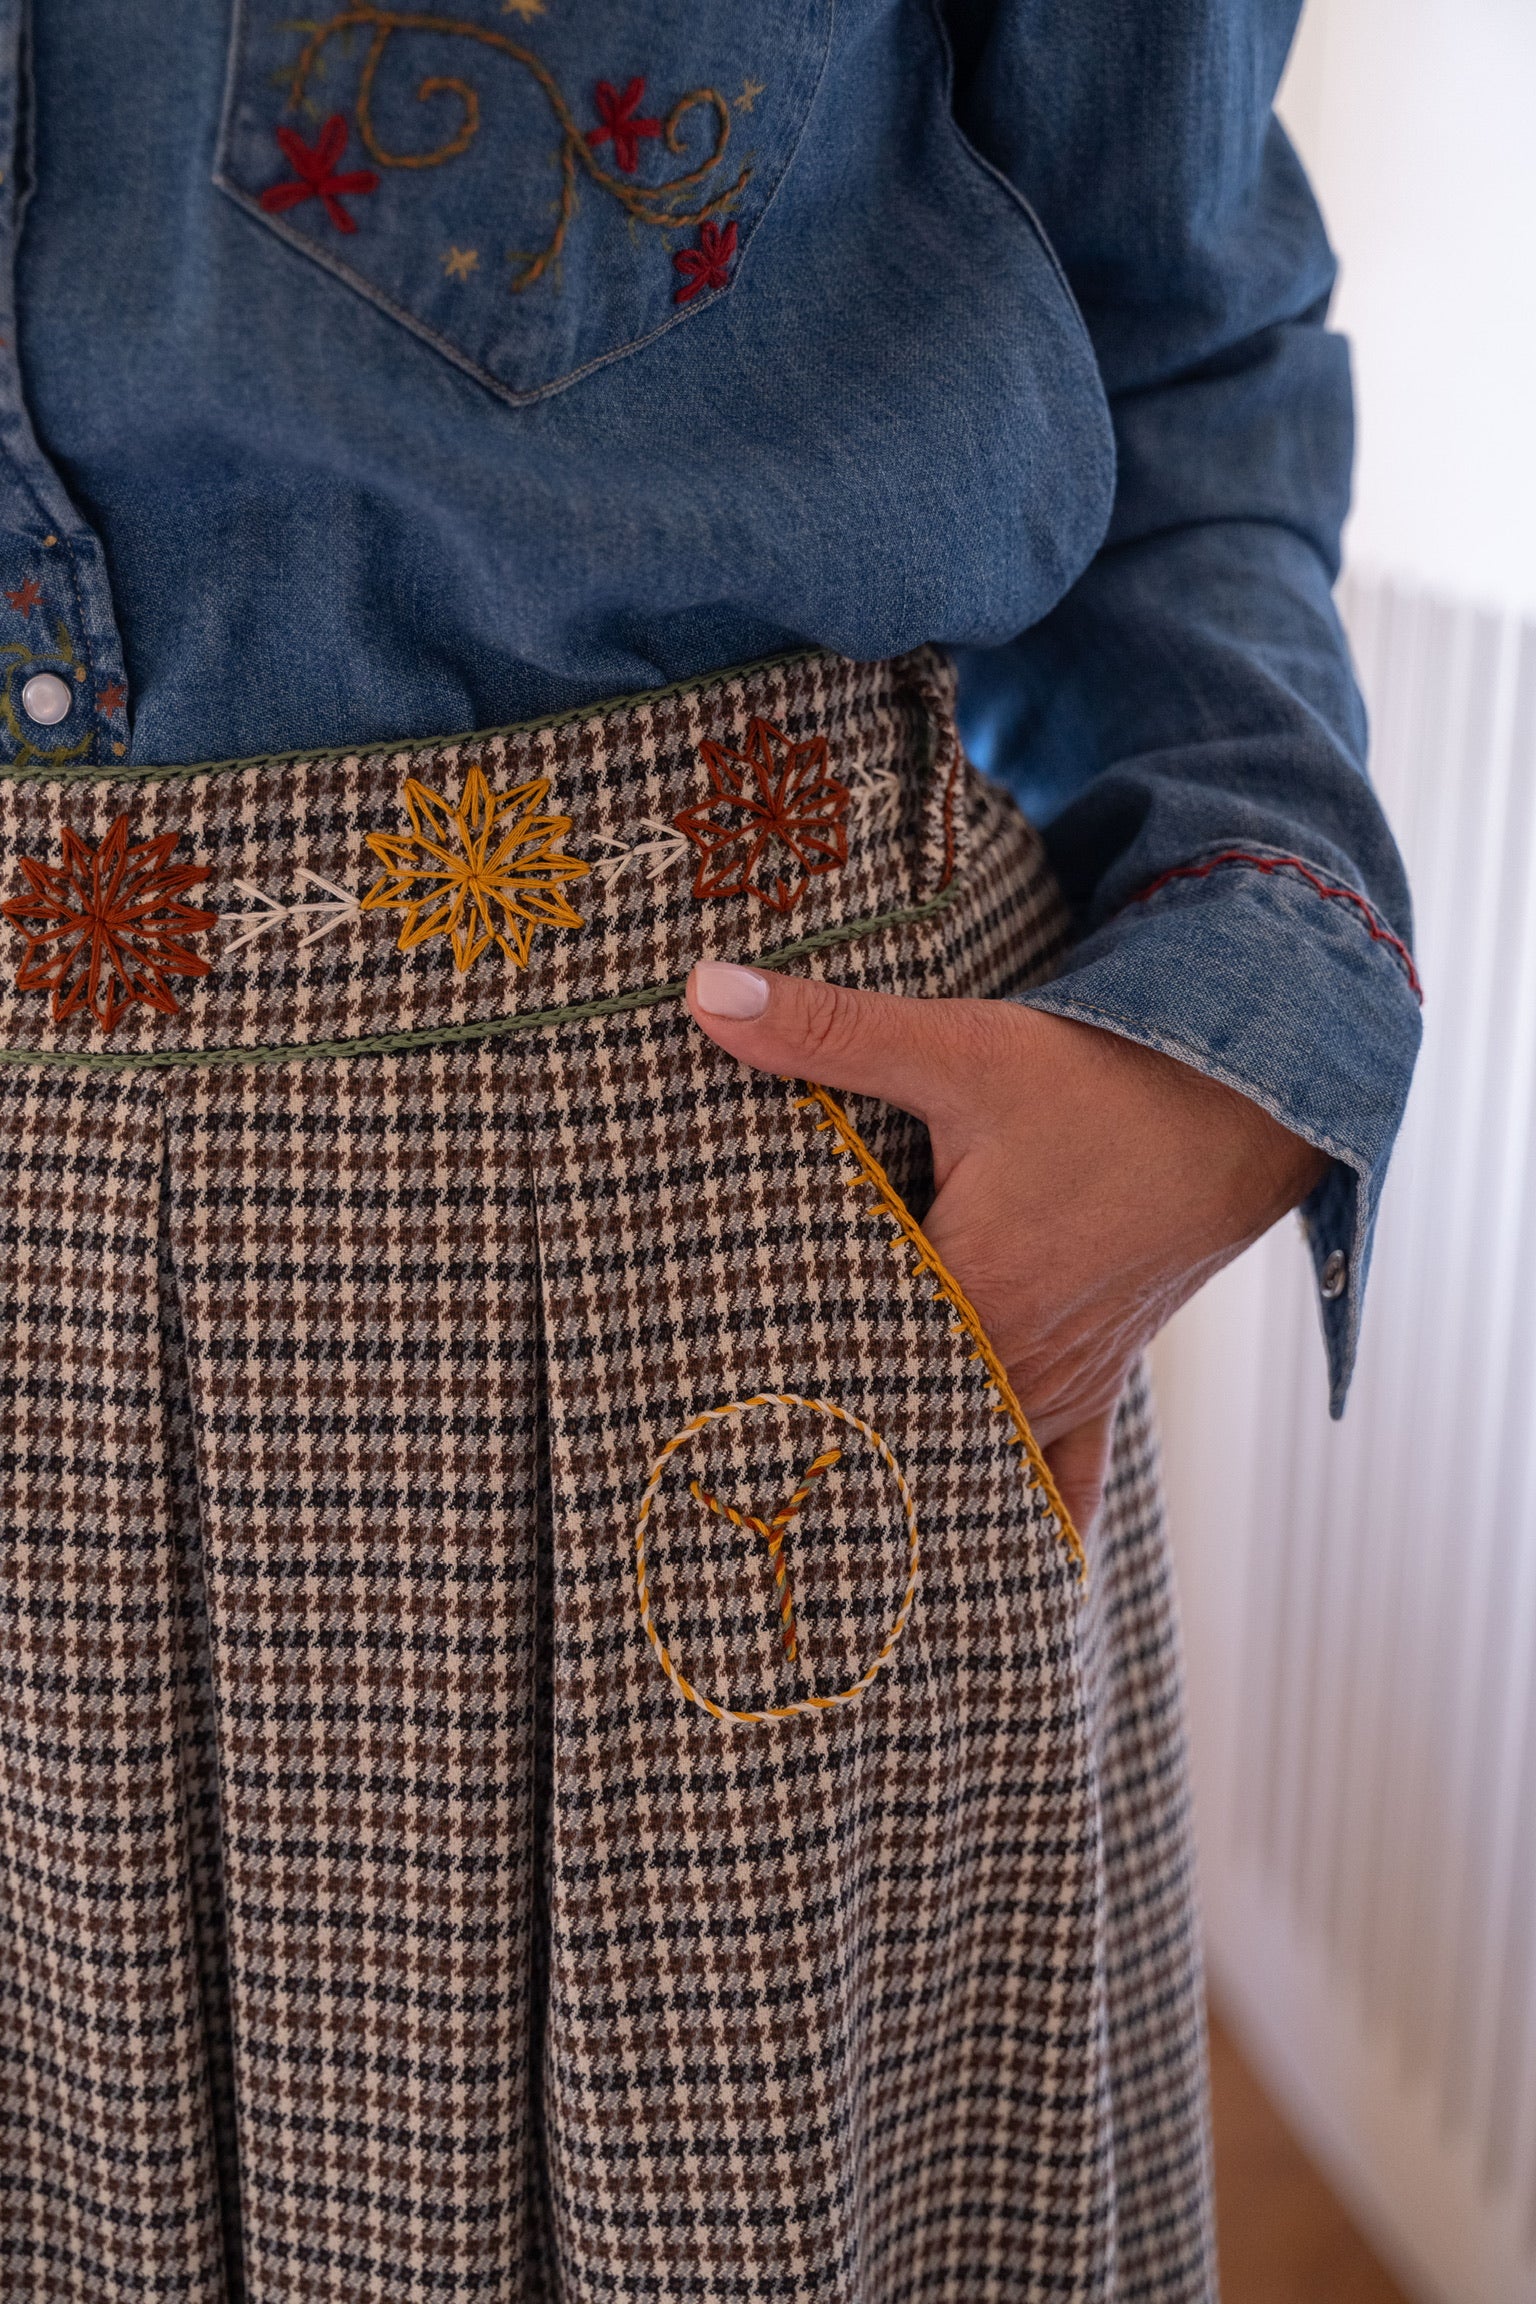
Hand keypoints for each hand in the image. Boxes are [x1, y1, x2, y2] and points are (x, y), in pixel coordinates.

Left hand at [685, 962, 1327, 1533]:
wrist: (1248, 1095)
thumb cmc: (1102, 1076)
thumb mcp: (957, 1048)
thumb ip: (826, 1030)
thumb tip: (702, 991)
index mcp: (971, 1300)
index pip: (844, 1373)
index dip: (768, 1400)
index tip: (697, 1452)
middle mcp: (1020, 1363)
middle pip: (903, 1428)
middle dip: (828, 1459)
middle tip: (735, 1521)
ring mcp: (1065, 1380)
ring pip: (972, 1459)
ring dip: (911, 1489)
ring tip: (823, 1563)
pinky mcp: (1102, 1375)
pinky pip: (1066, 1471)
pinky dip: (1027, 1515)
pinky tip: (1000, 1578)